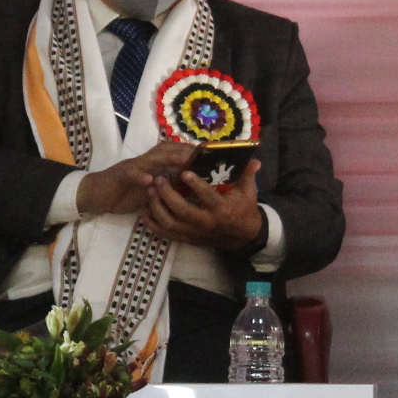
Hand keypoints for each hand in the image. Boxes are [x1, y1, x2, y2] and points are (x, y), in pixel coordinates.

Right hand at [76, 142, 195, 216]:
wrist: (96, 194)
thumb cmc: (125, 192)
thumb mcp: (150, 191)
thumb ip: (167, 187)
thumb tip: (190, 188)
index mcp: (153, 164)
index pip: (174, 154)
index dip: (191, 152)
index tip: (210, 154)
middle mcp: (145, 161)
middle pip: (167, 150)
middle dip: (185, 151)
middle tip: (203, 154)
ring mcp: (132, 166)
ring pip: (152, 158)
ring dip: (168, 158)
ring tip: (184, 160)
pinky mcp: (120, 175)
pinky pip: (130, 174)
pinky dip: (140, 176)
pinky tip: (149, 180)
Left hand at [145, 159, 266, 252]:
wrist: (242, 238)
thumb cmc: (244, 210)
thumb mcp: (248, 193)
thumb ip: (247, 175)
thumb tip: (254, 159)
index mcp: (222, 209)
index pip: (207, 197)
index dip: (195, 185)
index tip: (184, 171)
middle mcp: (206, 223)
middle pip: (183, 210)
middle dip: (168, 194)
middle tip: (159, 178)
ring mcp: (194, 233)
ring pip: (170, 223)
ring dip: (157, 206)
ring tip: (150, 190)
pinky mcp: (186, 239)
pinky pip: (164, 234)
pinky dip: (151, 223)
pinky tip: (144, 210)